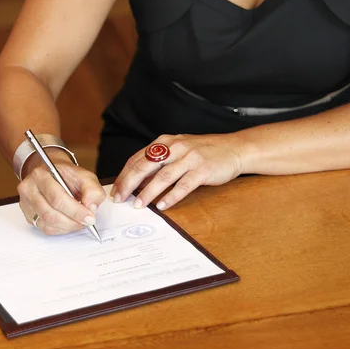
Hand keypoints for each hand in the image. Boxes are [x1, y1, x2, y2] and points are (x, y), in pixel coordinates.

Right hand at [17, 149, 105, 234]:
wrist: (52, 174)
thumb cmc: (67, 175)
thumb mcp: (84, 176)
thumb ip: (92, 189)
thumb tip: (91, 207)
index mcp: (41, 175)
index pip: (57, 198)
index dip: (75, 211)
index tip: (90, 218)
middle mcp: (29, 189)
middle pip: (50, 214)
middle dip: (72, 221)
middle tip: (87, 222)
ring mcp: (26, 203)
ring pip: (47, 223)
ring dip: (68, 226)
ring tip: (80, 222)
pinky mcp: (28, 215)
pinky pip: (45, 228)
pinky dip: (61, 229)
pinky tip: (69, 223)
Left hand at [110, 133, 245, 209]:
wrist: (234, 148)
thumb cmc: (204, 152)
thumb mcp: (179, 151)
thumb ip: (160, 163)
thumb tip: (138, 183)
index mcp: (165, 142)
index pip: (137, 159)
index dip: (124, 176)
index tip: (115, 191)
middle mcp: (175, 147)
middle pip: (145, 166)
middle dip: (129, 184)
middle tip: (119, 199)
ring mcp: (189, 158)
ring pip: (162, 177)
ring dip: (148, 193)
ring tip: (138, 205)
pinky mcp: (202, 169)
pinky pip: (183, 185)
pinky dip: (171, 197)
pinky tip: (163, 206)